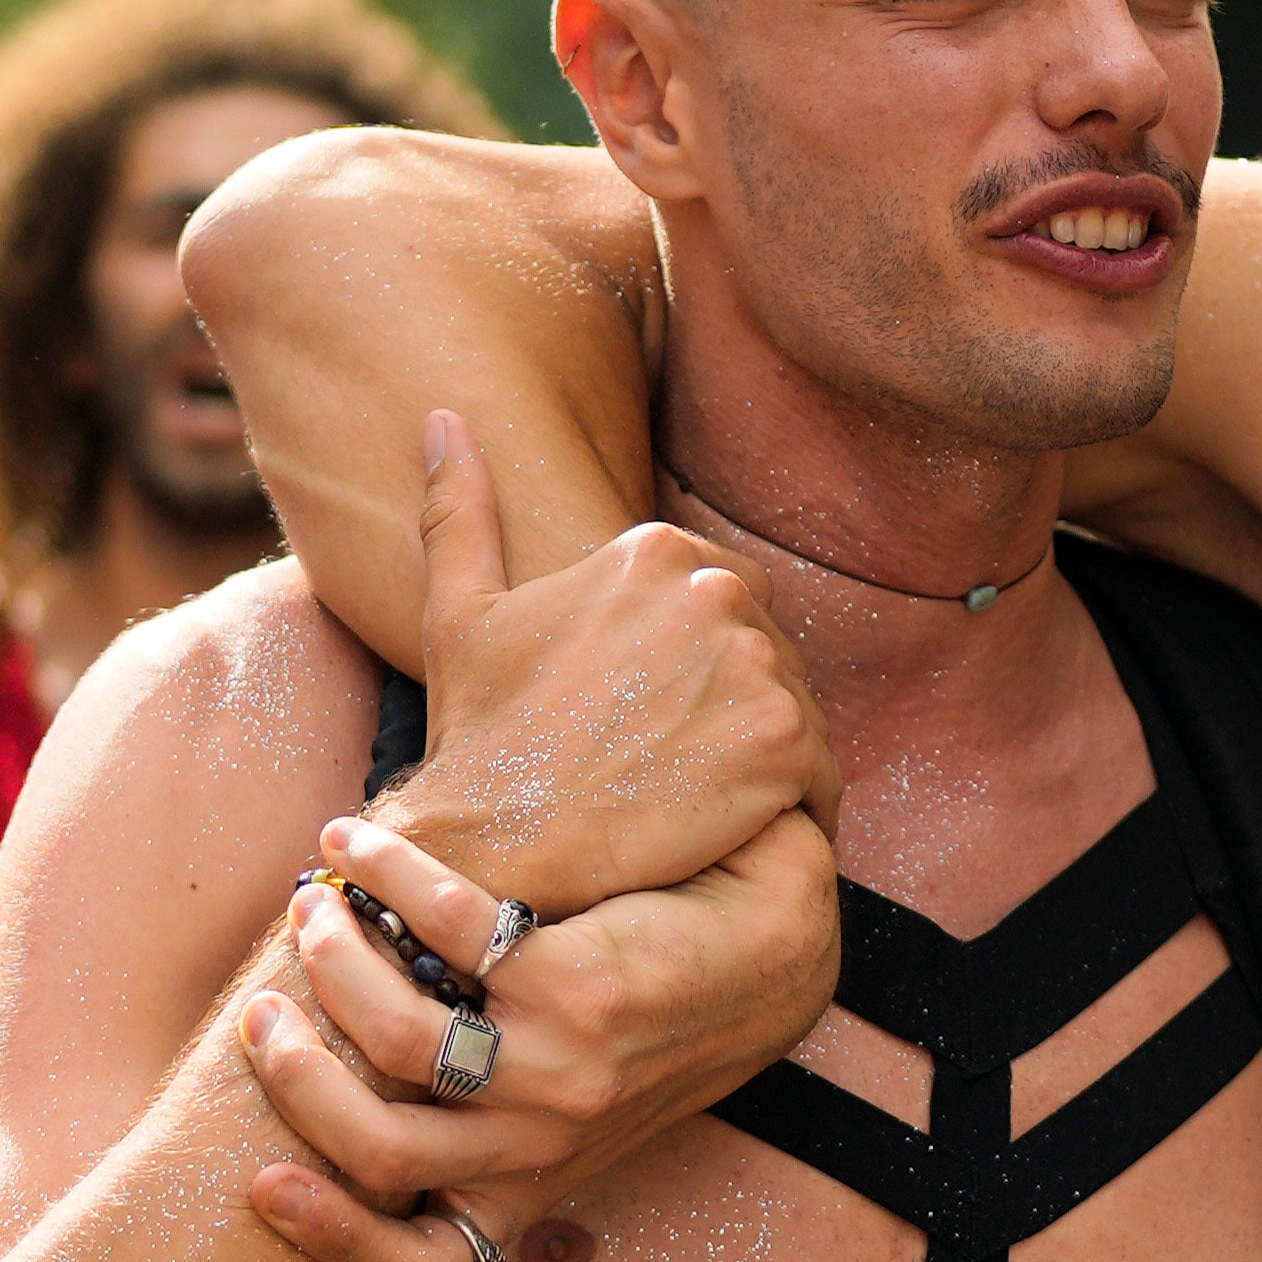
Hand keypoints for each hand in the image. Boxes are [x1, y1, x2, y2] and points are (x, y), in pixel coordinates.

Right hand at [228, 799, 838, 1261]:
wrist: (781, 958)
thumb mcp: (576, 1116)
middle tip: (261, 1011)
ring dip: (333, 967)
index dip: (337, 1242)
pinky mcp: (581, 987)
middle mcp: (544, 1145)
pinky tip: (357, 844)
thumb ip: (484, 1134)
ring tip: (312, 911)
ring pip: (401, 1043)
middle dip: (298, 1077)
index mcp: (532, 1188)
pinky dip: (387, 876)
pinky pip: (447, 929)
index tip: (264, 1184)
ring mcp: (563, 1070)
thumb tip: (347, 1104)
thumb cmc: (658, 1032)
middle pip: (380, 1150)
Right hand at [381, 406, 836, 914]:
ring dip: (759, 749)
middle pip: (762, 647)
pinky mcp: (784, 743)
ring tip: (695, 797)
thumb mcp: (461, 610)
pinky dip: (788, 803)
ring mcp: (756, 666)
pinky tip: (732, 828)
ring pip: (791, 706)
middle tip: (670, 761)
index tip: (649, 712)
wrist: (496, 843)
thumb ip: (463, 508)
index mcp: (654, 551)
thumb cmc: (480, 733)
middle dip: (728, 700)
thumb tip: (444, 419)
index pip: (722, 594)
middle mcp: (717, 591)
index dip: (690, 662)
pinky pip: (817, 770)